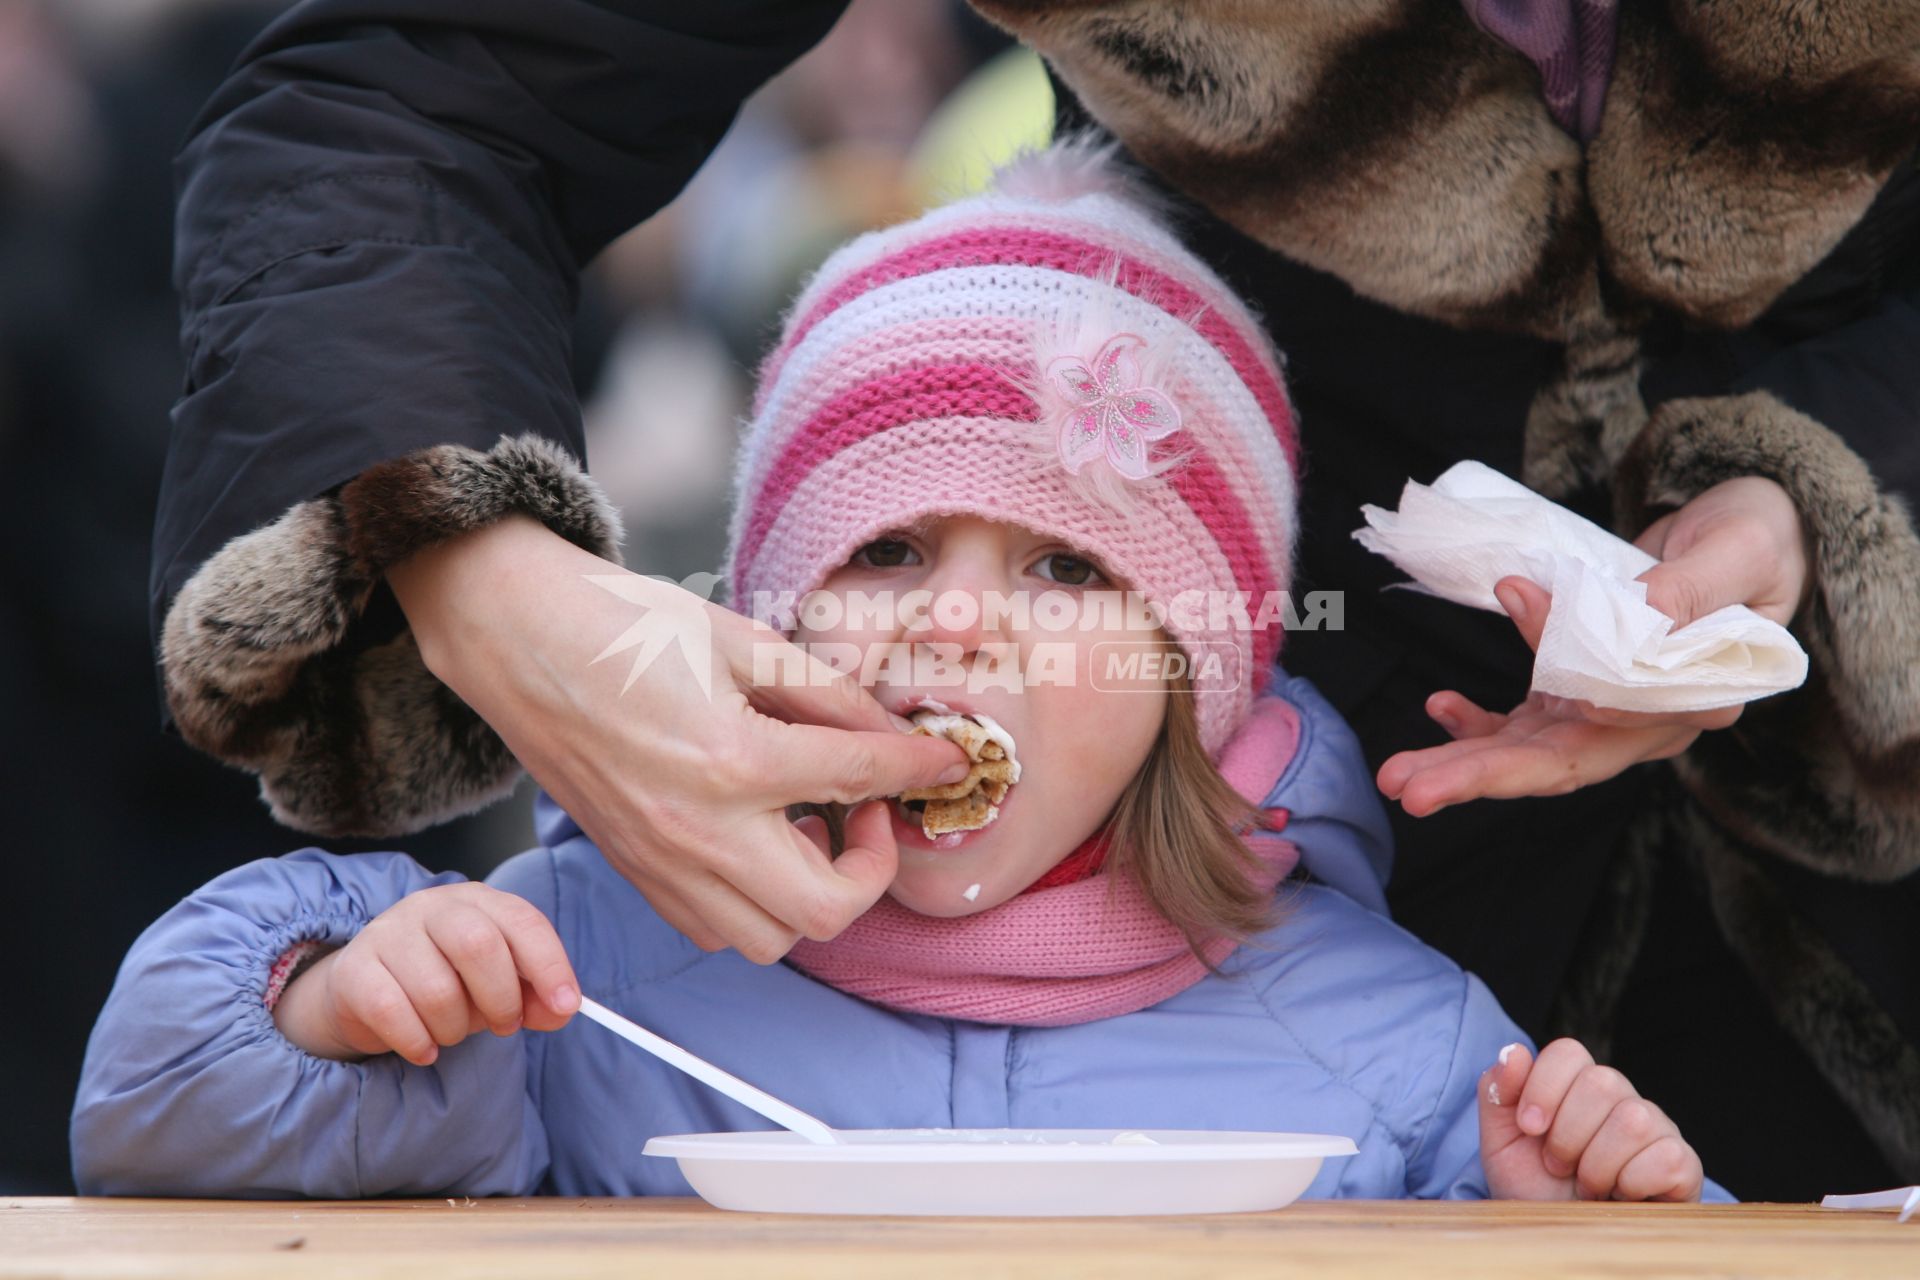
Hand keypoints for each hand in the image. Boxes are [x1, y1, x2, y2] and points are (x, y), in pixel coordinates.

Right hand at [273, 883, 580, 1065]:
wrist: (366, 990)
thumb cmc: (446, 981)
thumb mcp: (498, 985)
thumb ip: (536, 997)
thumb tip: (564, 1008)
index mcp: (478, 901)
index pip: (523, 921)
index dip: (549, 964)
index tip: (567, 1004)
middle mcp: (432, 906)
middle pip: (478, 945)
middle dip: (500, 999)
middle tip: (503, 1025)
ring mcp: (388, 933)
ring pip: (436, 990)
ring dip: (455, 1028)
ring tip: (451, 1031)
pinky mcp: (354, 969)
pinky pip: (392, 1012)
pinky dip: (417, 1041)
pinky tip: (423, 1047)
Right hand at [387, 515, 970, 964]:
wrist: (517, 639)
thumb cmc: (622, 626)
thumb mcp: (740, 639)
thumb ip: (824, 693)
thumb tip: (889, 732)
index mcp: (733, 757)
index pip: (860, 778)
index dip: (916, 766)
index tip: (943, 762)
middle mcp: (699, 829)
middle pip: (826, 909)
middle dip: (872, 869)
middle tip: (869, 812)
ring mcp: (661, 862)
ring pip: (769, 938)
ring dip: (810, 895)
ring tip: (809, 827)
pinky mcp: (635, 872)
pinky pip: (714, 928)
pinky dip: (755, 903)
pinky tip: (758, 841)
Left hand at [1378, 476, 1811, 814]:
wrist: (1737, 537)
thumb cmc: (1752, 542)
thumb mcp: (1737, 550)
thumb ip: (1691, 587)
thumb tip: (1635, 615)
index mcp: (1696, 699)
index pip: (1623, 718)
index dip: (1573, 704)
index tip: (1530, 646)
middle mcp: (1645, 722)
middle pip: (1559, 763)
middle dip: (1481, 777)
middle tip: (1410, 789)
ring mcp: (1601, 712)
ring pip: (1525, 753)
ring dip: (1458, 763)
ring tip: (1396, 775)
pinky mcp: (1570, 695)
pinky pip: (1515, 725)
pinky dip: (1471, 721)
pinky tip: (1438, 707)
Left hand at [1478, 1038, 1701, 1200]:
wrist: (1563, 1240)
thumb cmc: (1535, 1188)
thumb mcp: (1501, 1143)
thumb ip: (1498, 1093)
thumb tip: (1513, 1051)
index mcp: (1576, 1084)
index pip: (1569, 1052)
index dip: (1543, 1087)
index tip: (1529, 1128)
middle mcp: (1621, 1098)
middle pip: (1601, 1082)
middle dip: (1567, 1135)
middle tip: (1557, 1165)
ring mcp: (1657, 1128)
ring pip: (1633, 1120)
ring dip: (1597, 1165)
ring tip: (1587, 1184)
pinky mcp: (1683, 1164)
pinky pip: (1666, 1157)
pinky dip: (1632, 1184)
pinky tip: (1621, 1196)